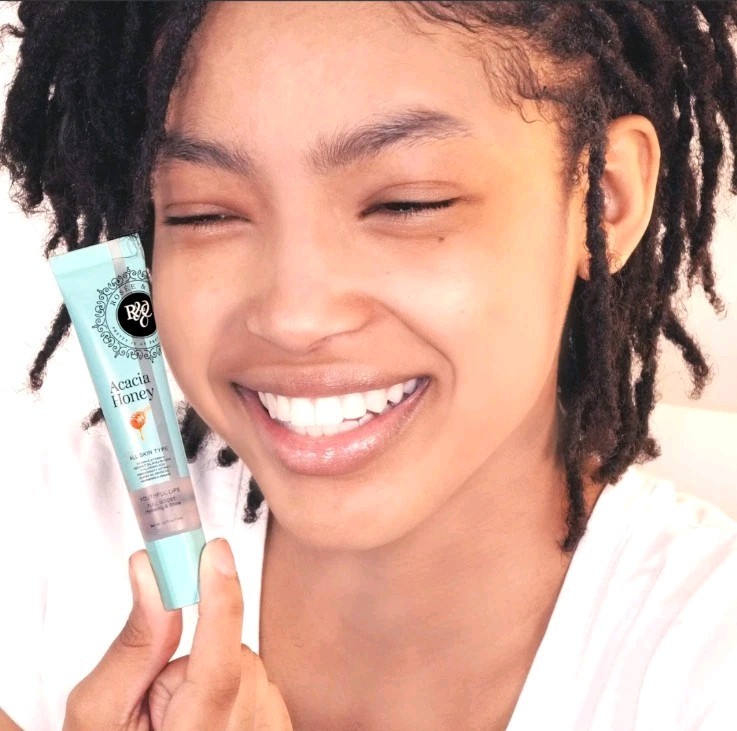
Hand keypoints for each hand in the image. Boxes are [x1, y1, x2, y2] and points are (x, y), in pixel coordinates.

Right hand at [63, 539, 292, 729]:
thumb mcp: (99, 710)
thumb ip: (134, 644)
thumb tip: (153, 574)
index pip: (218, 668)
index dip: (220, 603)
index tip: (214, 553)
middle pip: (238, 662)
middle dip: (199, 656)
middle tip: (158, 693)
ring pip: (253, 671)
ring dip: (220, 675)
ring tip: (178, 716)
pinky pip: (268, 690)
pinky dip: (241, 689)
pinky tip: (212, 716)